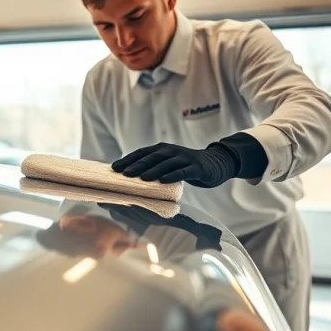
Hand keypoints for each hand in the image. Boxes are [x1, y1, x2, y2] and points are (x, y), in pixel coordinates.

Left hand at [111, 142, 238, 187]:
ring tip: (142, 178)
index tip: (114, 167)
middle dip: (137, 165)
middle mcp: (171, 151)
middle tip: (124, 173)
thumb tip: (129, 177)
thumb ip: (152, 168)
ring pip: (166, 164)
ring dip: (154, 170)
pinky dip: (173, 175)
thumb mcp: (167, 164)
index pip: (141, 153)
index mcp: (161, 150)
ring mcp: (184, 158)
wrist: (215, 163)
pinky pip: (183, 171)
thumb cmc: (185, 166)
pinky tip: (164, 180)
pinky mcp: (196, 167)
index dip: (128, 159)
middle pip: (151, 157)